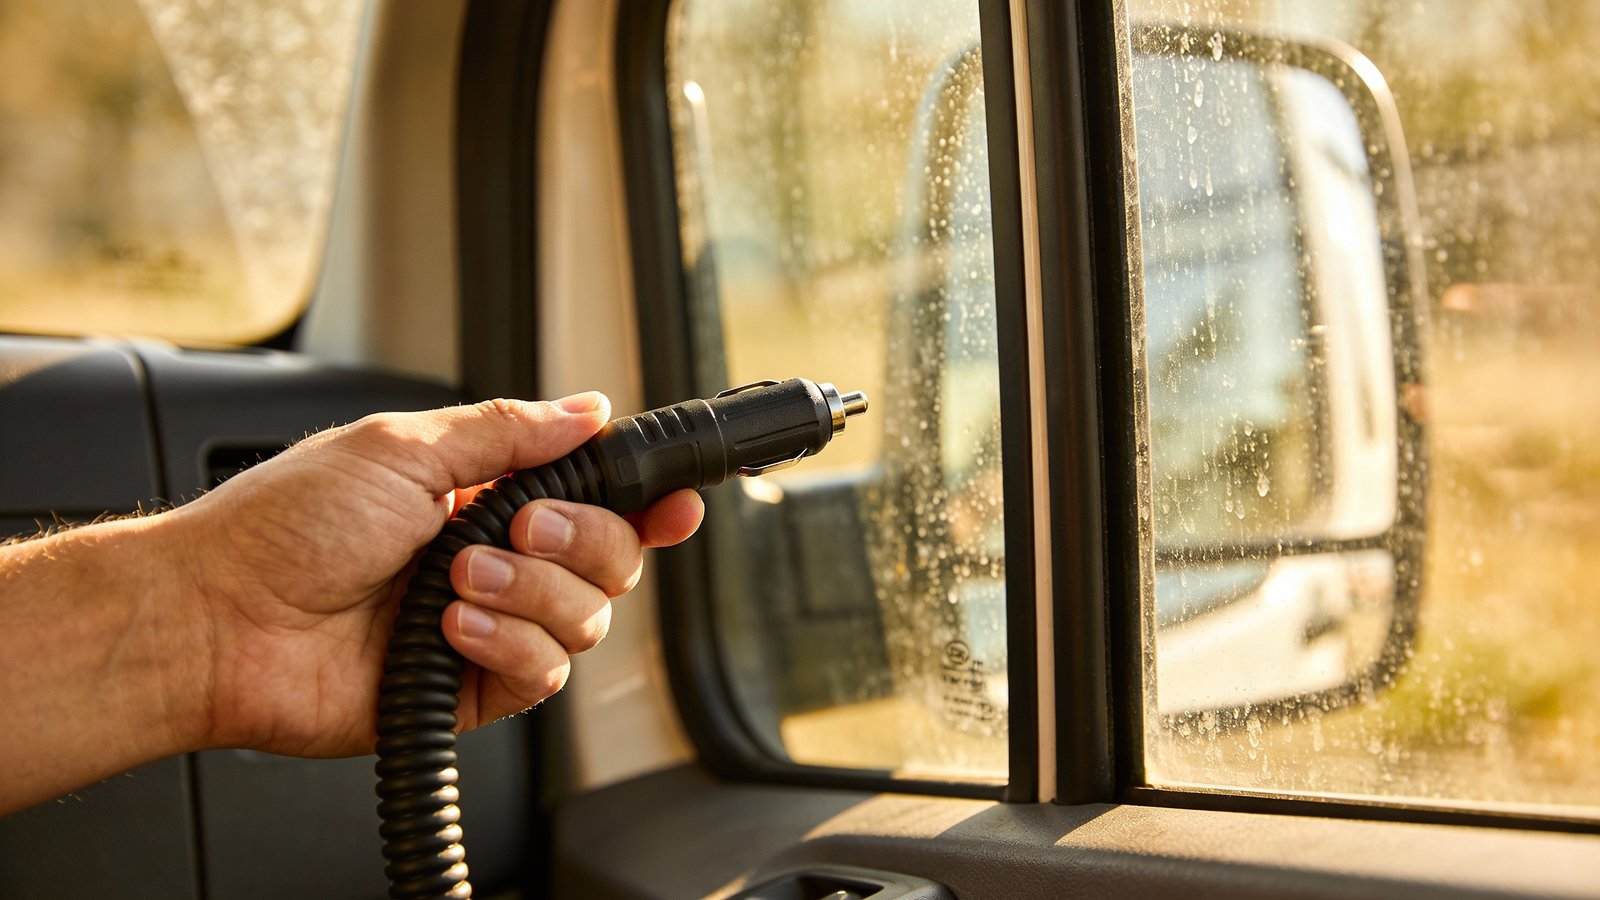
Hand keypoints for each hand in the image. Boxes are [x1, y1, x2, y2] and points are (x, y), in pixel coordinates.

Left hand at [163, 393, 702, 757]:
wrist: (222, 619)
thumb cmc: (286, 524)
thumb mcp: (403, 449)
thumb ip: (509, 432)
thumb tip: (590, 409)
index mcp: (487, 494)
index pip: (596, 497)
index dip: (645, 501)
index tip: (674, 502)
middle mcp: (500, 559)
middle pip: (613, 557)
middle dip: (580, 541)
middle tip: (517, 527)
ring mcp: (490, 625)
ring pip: (588, 617)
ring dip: (531, 593)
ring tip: (456, 584)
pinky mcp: (474, 689)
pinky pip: (545, 675)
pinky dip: (507, 646)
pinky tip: (451, 629)